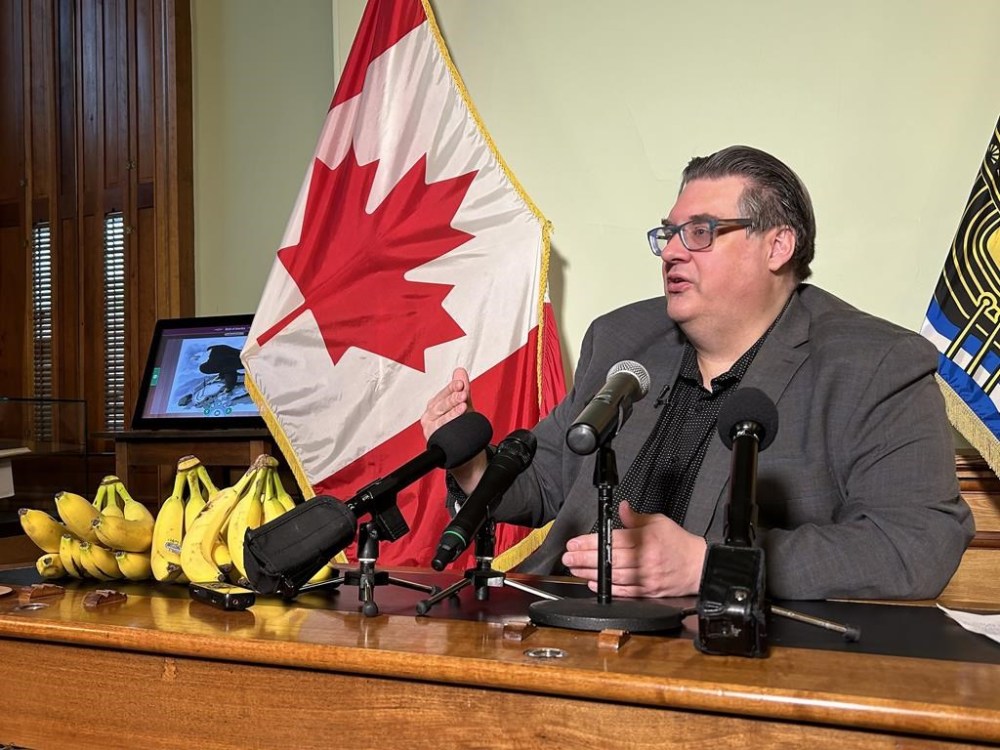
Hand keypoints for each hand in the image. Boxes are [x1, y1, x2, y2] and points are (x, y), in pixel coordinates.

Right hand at [420, 367, 486, 492]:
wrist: (464, 455)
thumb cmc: (461, 430)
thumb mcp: (464, 407)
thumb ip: (462, 390)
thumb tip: (460, 371)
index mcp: (434, 406)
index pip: (442, 394)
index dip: (451, 388)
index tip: (461, 383)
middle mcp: (429, 418)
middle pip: (439, 406)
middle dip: (452, 400)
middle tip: (463, 395)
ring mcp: (431, 431)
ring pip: (439, 420)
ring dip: (451, 414)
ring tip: (463, 408)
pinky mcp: (434, 444)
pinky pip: (440, 435)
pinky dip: (448, 428)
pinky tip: (457, 425)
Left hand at [561, 502, 706, 597]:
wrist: (699, 567)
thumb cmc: (679, 544)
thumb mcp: (659, 522)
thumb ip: (636, 518)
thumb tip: (622, 508)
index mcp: (646, 540)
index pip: (612, 540)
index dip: (590, 542)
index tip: (574, 543)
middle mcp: (644, 560)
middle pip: (609, 559)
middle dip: (584, 558)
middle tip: (567, 557)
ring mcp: (645, 578)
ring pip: (613, 576)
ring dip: (590, 573)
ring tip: (574, 569)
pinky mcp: (647, 592)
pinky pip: (623, 591)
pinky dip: (606, 588)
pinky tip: (593, 583)